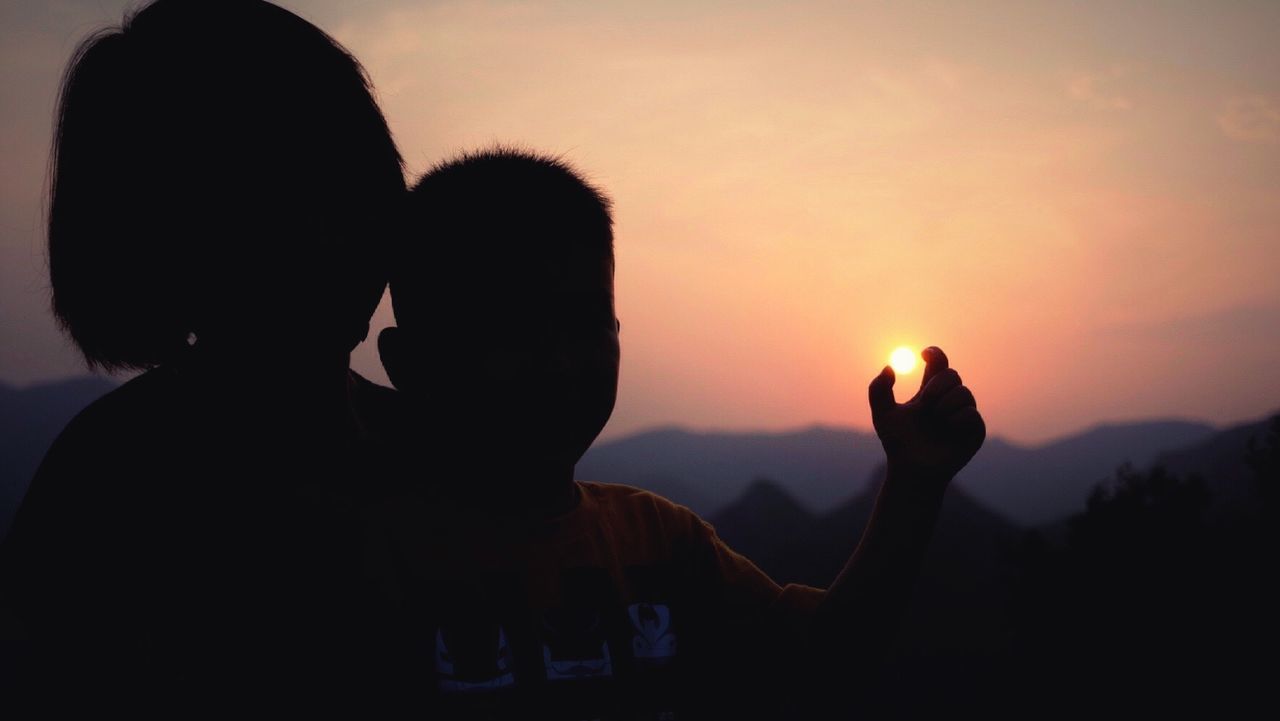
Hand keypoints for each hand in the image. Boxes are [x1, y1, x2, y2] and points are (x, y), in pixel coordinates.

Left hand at [868, 346, 984, 493]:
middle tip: (925, 402)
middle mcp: (949, 400)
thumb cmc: (898, 443)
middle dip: (937, 385)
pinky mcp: (975, 430)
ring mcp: (964, 414)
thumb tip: (889, 366)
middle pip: (952, 374)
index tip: (923, 355)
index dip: (935, 354)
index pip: (938, 365)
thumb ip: (878, 389)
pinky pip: (971, 413)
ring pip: (963, 392)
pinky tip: (948, 429)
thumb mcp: (883, 414)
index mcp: (930, 393)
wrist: (911, 469)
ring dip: (945, 404)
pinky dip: (957, 419)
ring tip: (935, 420)